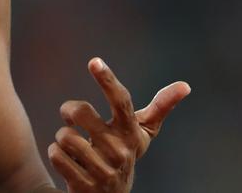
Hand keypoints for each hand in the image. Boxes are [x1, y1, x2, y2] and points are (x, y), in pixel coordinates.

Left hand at [47, 58, 189, 192]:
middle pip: (80, 112)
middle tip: (73, 118)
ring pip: (64, 135)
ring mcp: (103, 170)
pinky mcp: (84, 185)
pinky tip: (70, 162)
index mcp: (131, 132)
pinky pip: (56, 155)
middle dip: (69, 111)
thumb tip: (185, 86)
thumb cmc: (123, 152)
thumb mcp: (141, 132)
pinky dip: (56, 154)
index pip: (121, 101)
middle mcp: (120, 151)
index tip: (94, 61)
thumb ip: (160, 107)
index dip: (107, 80)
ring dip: (62, 138)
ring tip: (74, 147)